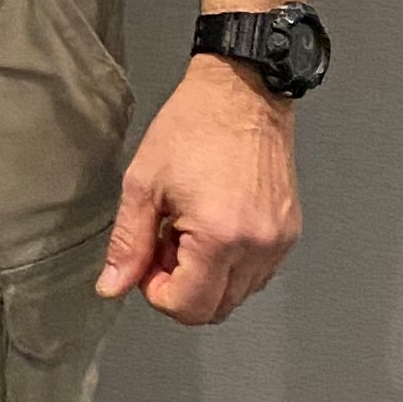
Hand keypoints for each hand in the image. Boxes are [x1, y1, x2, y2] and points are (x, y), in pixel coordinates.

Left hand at [96, 54, 302, 324]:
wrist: (243, 92)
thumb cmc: (192, 127)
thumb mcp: (143, 184)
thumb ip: (128, 242)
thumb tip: (113, 286)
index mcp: (220, 236)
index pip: (188, 307)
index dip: (157, 293)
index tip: (147, 261)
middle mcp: (258, 246)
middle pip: (215, 309)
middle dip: (182, 288)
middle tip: (165, 243)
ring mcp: (279, 241)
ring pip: (237, 295)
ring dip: (207, 277)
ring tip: (189, 230)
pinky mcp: (290, 231)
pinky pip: (257, 273)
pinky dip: (231, 264)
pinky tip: (214, 226)